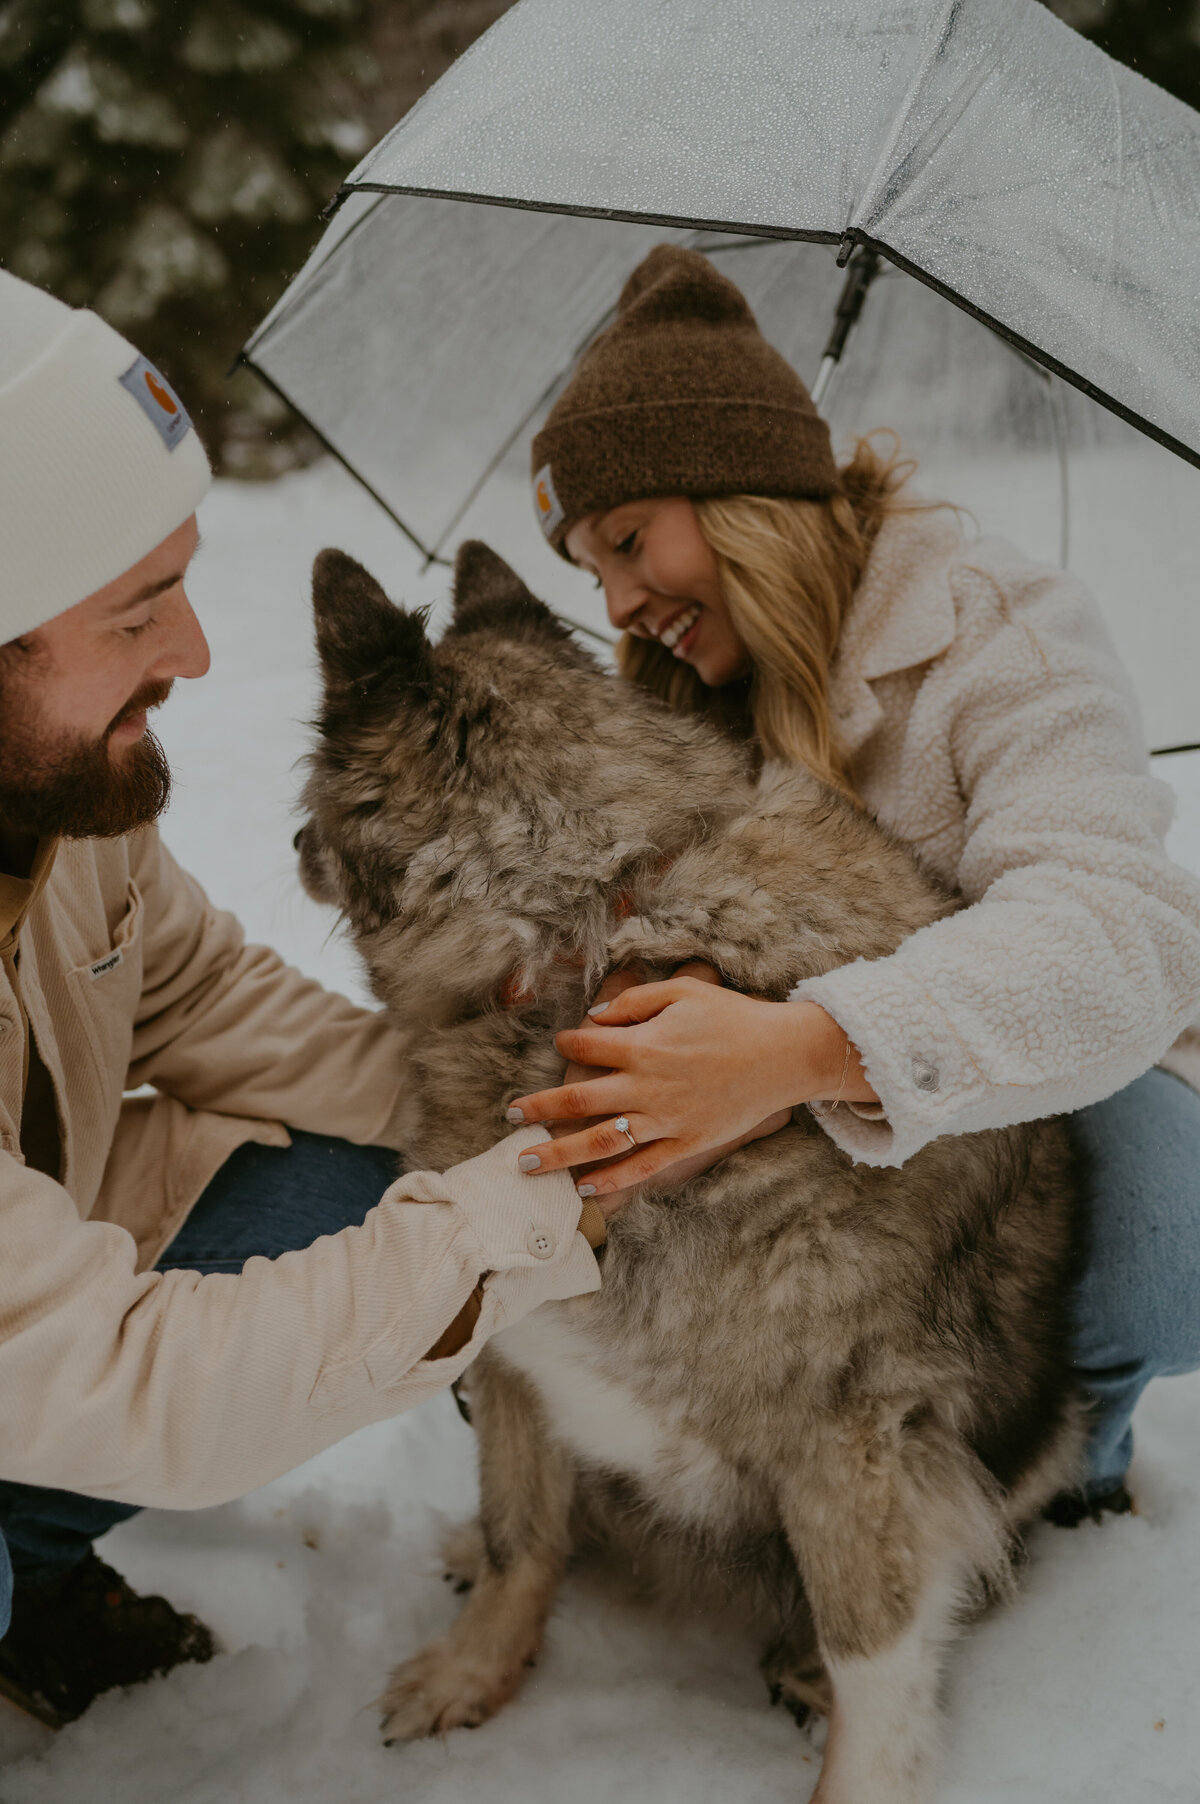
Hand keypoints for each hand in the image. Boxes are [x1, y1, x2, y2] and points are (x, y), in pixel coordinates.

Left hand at [510, 971, 875, 1197]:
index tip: (561, 1044)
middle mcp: (649, 1087)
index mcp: (646, 1045)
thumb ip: (636, 1001)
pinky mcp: (687, 1144)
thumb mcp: (685, 991)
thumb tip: (596, 1017)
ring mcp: (667, 1120)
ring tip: (524, 1162)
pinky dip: (613, 1179)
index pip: (588, 1047)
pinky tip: (585, 1186)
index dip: (568, 1044)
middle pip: (580, 1101)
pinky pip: (643, 1167)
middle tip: (509, 1115)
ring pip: (601, 1142)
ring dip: (559, 1153)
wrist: (785, 1055)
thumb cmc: (735, 1017)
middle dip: (539, 1108)